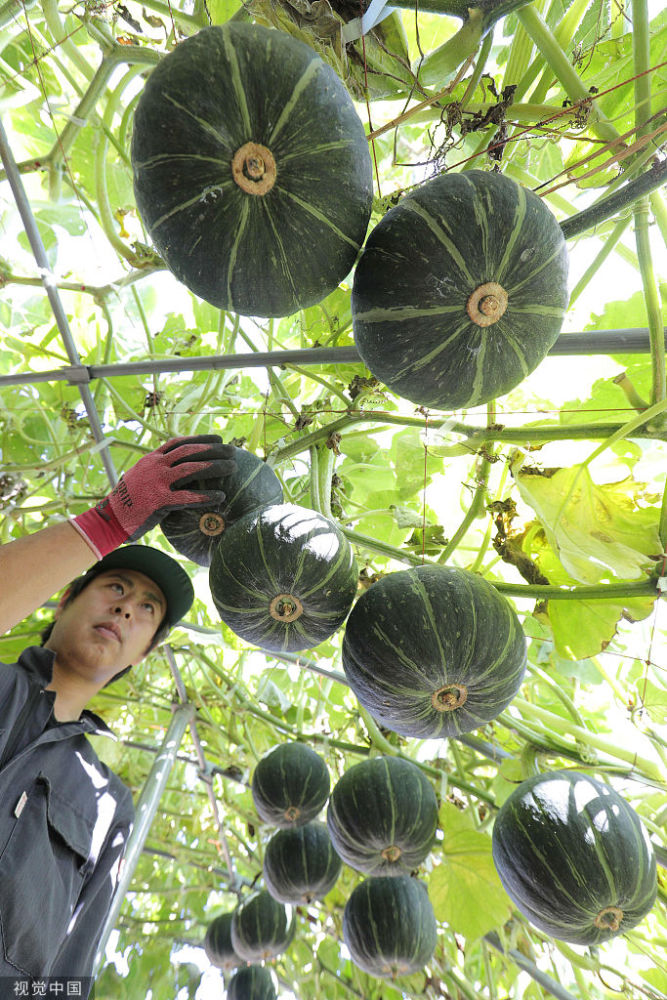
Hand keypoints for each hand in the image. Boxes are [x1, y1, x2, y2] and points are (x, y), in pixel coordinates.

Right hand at [72, 436, 236, 555]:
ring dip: (214, 466)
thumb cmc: (127, 501)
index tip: (217, 439)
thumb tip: (176, 472)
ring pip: (192, 468)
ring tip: (232, 467)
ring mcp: (157, 482)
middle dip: (213, 448)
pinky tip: (221, 496)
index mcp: (151, 459)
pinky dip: (206, 496)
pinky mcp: (159, 501)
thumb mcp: (139, 478)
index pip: (178, 443)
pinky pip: (188, 497)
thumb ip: (156, 472)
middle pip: (189, 451)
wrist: (110, 518)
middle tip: (232, 450)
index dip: (200, 439)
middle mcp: (155, 466)